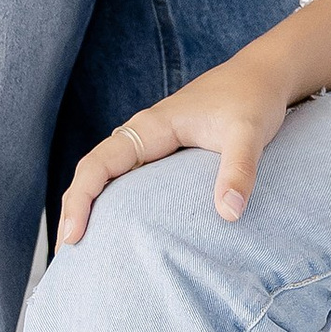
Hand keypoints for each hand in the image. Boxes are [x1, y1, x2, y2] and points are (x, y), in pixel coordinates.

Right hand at [57, 48, 298, 244]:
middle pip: (92, 172)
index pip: (99, 164)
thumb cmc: (253, 99)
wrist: (264, 76)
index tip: (74, 236)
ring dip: (89, 206)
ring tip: (81, 248)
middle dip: (74, 210)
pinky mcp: (164, 151)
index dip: (80, 200)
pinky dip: (112, 200)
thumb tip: (229, 214)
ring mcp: (151, 143)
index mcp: (151, 127)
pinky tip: (116, 225)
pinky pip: (127, 176)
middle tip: (66, 255)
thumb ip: (239, 170)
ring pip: (106, 175)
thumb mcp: (249, 132)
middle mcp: (143, 134)